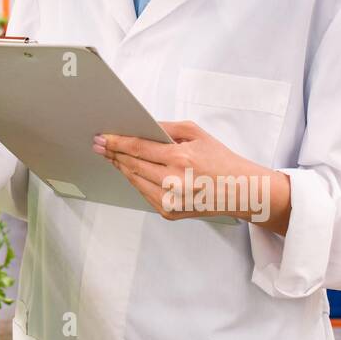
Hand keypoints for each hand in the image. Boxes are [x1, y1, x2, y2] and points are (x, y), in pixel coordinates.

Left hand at [93, 121, 290, 232]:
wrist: (241, 191)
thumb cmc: (221, 160)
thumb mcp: (197, 134)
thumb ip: (167, 128)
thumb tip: (142, 127)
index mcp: (180, 158)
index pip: (138, 148)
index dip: (116, 142)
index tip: (103, 137)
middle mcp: (173, 181)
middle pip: (132, 165)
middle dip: (113, 153)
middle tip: (99, 145)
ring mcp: (170, 200)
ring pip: (134, 181)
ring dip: (121, 167)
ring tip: (111, 156)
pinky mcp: (170, 213)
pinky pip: (144, 194)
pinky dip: (136, 181)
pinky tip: (131, 171)